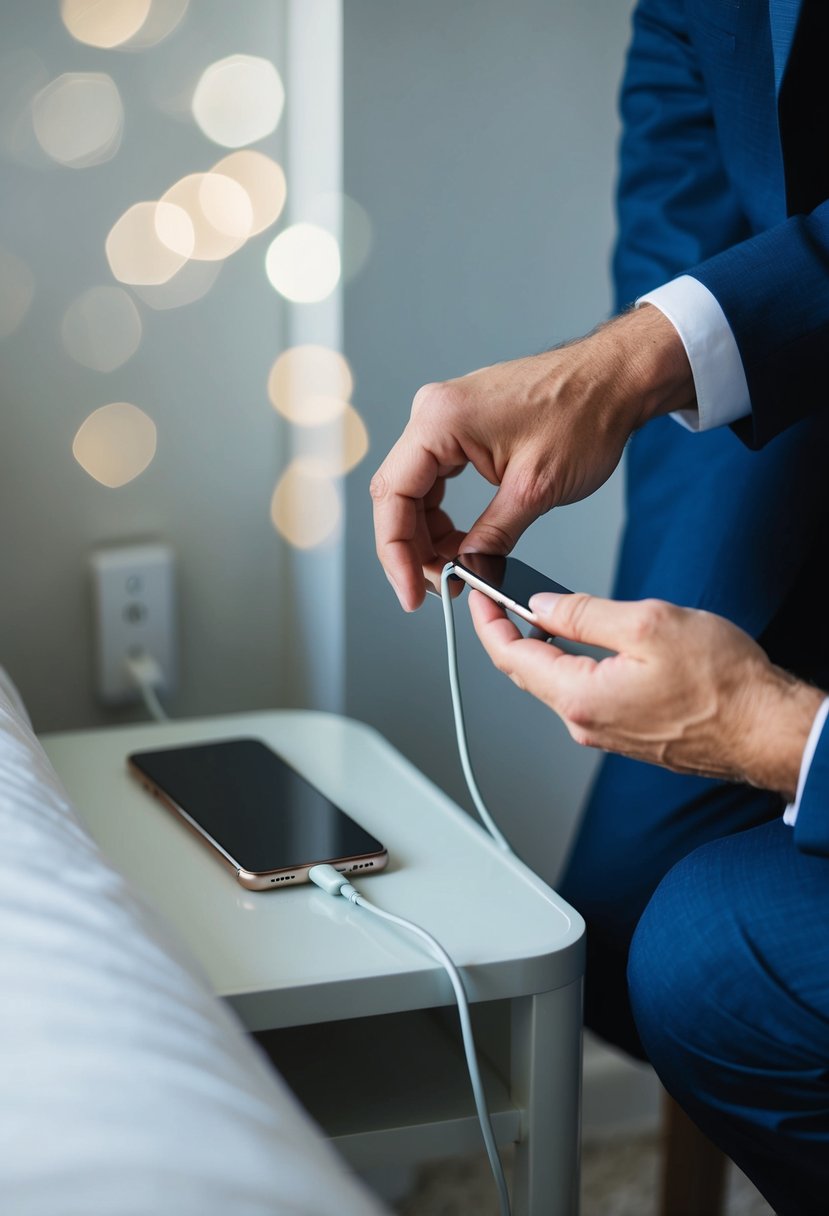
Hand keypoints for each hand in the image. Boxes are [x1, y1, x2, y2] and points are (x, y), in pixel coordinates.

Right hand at [370, 305, 692, 610]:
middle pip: (399, 494)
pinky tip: (462, 540)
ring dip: (430, 534)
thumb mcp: (535, 489)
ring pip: (416, 490)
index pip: (393, 496)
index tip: (412, 591)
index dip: (396, 553)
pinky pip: (438, 476)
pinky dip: (446, 513)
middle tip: (436, 587)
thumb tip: (467, 569)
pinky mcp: (464, 425)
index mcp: (439, 420)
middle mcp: (434, 413)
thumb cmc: (584, 414)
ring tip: (454, 568)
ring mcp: (447, 417)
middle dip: (414, 548)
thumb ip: (492, 536)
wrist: (616, 380)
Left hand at [469, 589, 824, 798]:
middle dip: (507, 632)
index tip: (478, 593)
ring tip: (541, 611)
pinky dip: (570, 665)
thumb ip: (584, 614)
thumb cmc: (722, 683)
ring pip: (555, 684)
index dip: (488, 621)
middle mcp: (584, 722)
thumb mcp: (647, 625)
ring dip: (542, 648)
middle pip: (526, 672)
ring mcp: (604, 732)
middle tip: (498, 596)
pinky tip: (585, 644)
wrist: (766, 729)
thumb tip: (541, 605)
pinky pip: (582, 694)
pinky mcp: (626, 733)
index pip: (510, 656)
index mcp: (579, 697)